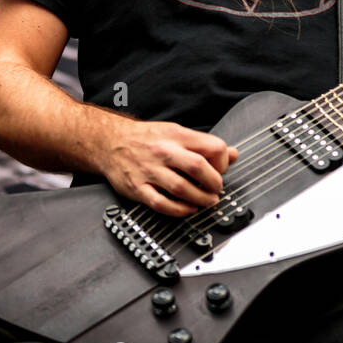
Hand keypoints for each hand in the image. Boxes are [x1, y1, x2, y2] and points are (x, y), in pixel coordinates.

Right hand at [101, 120, 238, 216]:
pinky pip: (161, 203)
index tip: (221, 170)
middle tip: (216, 189)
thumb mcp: (176, 133)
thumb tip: (232, 154)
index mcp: (177, 136)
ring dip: (200, 199)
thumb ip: (204, 145)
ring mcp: (149, 170)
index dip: (222, 163)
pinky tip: (188, 209)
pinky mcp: (138, 187)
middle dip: (213, 183)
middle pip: (197, 167)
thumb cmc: (145, 138)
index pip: (212, 147)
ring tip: (207, 201)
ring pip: (181, 188)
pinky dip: (178, 210)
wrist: (110, 141)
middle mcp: (164, 151)